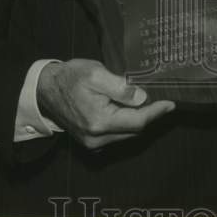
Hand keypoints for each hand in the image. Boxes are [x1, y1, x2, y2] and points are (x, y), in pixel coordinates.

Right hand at [36, 58, 174, 149]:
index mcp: (99, 122)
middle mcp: (96, 138)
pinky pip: (116, 134)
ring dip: (138, 119)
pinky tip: (129, 108)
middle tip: (161, 98)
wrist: (45, 88)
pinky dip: (126, 122)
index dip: (156, 112)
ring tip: (147, 101)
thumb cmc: (70, 78)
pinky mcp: (90, 140)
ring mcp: (92, 142)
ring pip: (126, 133)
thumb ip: (120, 88)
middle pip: (134, 130)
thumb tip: (141, 98)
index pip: (137, 122)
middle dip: (149, 115)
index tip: (171, 103)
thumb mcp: (96, 74)